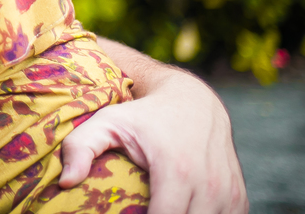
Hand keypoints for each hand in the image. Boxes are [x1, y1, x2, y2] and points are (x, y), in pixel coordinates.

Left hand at [60, 71, 246, 213]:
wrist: (196, 102)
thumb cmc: (144, 115)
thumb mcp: (108, 122)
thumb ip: (80, 147)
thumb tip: (65, 181)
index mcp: (177, 170)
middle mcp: (210, 185)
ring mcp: (229, 194)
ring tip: (157, 212)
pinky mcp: (239, 199)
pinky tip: (182, 213)